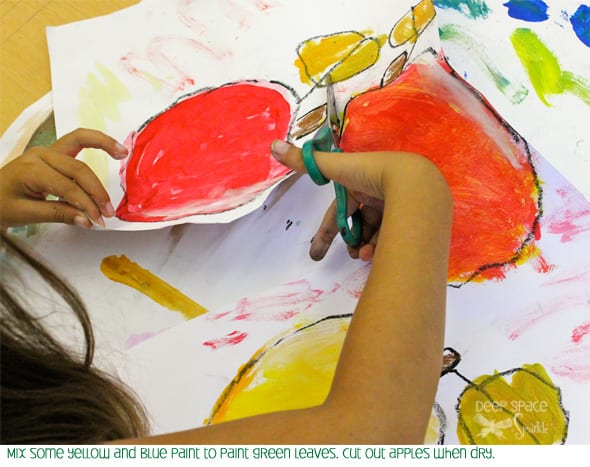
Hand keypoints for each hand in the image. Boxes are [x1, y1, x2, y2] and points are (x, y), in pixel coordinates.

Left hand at [0, 128, 127, 228]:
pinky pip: (77, 142)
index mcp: (31, 169)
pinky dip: (95, 141)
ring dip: (102, 150)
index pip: (67, 187)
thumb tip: (88, 221)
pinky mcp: (53, 154)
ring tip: (123, 157)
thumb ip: (59, 214)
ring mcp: (47, 152)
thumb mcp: (26, 214)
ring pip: (80, 143)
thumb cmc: (1, 205)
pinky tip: (112, 145)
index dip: (85, 204)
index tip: (97, 221)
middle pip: (78, 167)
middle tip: (108, 211)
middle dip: (96, 189)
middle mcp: (41, 155)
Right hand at [270, 139, 437, 261]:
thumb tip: (272, 145)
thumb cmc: (371, 172)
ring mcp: (396, 206)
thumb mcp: (336, 167)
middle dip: (351, 242)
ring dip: (365, 246)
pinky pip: (392, 237)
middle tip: (349, 255)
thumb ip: (305, 162)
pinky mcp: (410, 218)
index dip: (327, 232)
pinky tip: (375, 254)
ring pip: (375, 233)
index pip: (338, 211)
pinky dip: (381, 247)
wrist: (412, 182)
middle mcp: (378, 194)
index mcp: (359, 183)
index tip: (316, 253)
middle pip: (359, 224)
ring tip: (363, 256)